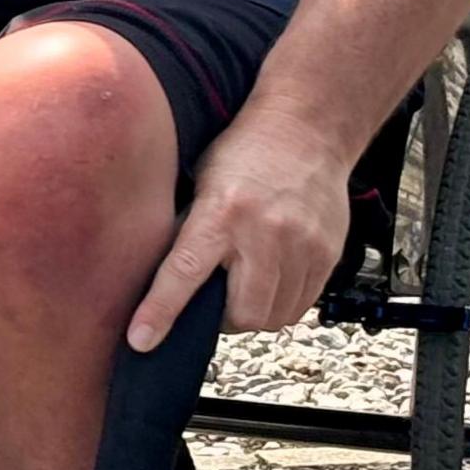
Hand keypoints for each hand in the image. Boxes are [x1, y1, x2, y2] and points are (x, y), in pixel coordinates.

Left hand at [126, 107, 353, 350]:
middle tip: (213, 300)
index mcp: (220, 213)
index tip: (141, 340)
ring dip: (253, 314)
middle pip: (241, 314)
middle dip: (222, 319)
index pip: (183, 274)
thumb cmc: (246, 151)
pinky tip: (270, 280)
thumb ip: (187, 229)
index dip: (160, 313)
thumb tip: (160, 277)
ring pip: (274, 316)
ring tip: (244, 287)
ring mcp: (302, 246)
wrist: (307, 129)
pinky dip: (281, 304)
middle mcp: (264, 233)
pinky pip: (302, 304)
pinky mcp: (328, 254)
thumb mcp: (200, 182)